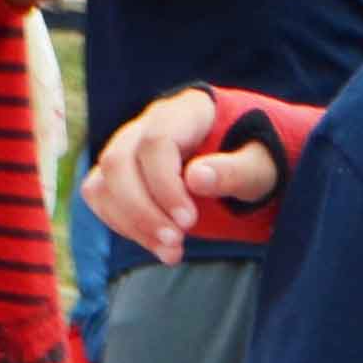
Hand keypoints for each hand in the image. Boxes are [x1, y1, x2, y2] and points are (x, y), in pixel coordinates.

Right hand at [83, 86, 283, 261]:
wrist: (245, 163)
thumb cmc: (255, 161)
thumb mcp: (260, 166)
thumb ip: (234, 170)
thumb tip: (195, 177)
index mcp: (186, 110)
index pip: (156, 142)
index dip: (165, 185)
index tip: (189, 220)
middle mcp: (147, 124)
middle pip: (118, 162)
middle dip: (142, 210)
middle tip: (176, 242)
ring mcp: (127, 148)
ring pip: (103, 183)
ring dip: (131, 223)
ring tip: (171, 251)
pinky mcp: (117, 175)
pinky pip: (102, 200)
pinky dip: (126, 227)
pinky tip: (159, 246)